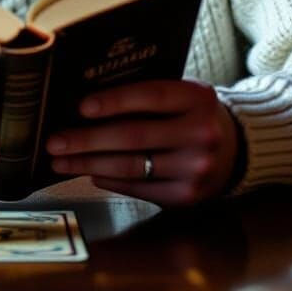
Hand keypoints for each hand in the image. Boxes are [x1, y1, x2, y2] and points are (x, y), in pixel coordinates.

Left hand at [45, 79, 242, 205]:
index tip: (81, 107)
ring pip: (131, 166)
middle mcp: (201, 134)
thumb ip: (147, 95)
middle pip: (133, 136)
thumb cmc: (193, 114)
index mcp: (198, 98)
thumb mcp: (182, 94)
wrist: (236, 149)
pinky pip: (139, 188)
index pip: (150, 96)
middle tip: (55, 140)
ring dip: (89, 163)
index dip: (114, 101)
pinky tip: (90, 172)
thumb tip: (87, 103)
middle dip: (87, 139)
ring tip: (61, 159)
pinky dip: (110, 179)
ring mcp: (196, 168)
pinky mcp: (187, 196)